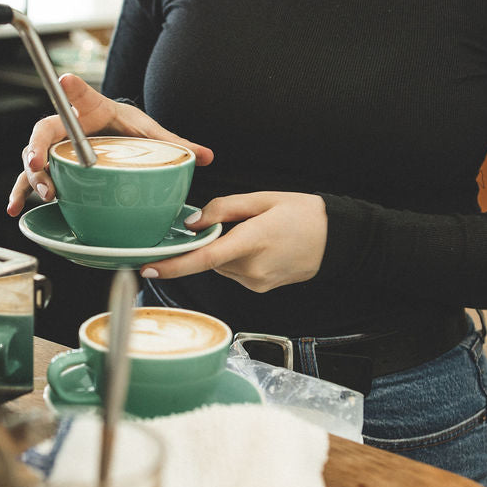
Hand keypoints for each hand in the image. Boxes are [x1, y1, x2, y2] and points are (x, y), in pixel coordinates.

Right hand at [6, 73, 213, 215]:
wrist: (113, 132)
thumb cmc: (126, 127)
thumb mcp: (149, 132)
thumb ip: (174, 143)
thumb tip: (207, 155)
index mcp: (91, 110)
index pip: (80, 96)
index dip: (72, 88)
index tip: (64, 79)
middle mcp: (66, 127)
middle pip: (43, 134)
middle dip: (38, 150)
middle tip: (40, 166)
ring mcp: (54, 148)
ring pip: (33, 158)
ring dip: (32, 177)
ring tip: (42, 194)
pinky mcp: (50, 168)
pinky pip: (31, 179)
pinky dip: (22, 194)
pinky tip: (17, 210)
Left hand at [139, 192, 327, 292]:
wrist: (336, 239)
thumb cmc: (301, 213)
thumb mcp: (262, 199)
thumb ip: (223, 209)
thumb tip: (192, 223)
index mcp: (252, 241)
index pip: (204, 258)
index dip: (174, 265)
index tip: (149, 268)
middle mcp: (252, 268)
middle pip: (210, 258)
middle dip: (211, 241)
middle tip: (235, 222)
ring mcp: (256, 282)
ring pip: (220, 265)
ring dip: (225, 250)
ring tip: (254, 233)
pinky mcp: (259, 287)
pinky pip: (233, 272)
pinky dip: (237, 258)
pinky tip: (259, 246)